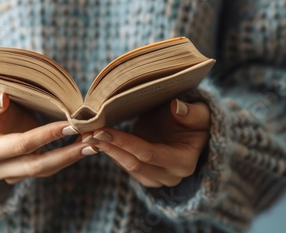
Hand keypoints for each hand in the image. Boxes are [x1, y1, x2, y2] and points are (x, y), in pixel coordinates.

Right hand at [0, 93, 97, 184]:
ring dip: (73, 157)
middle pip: (38, 165)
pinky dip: (69, 156)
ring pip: (48, 169)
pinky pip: (51, 167)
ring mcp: (14, 175)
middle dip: (68, 154)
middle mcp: (0, 169)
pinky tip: (87, 145)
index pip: (23, 145)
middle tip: (93, 142)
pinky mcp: (27, 174)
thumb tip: (2, 99)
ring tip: (95, 143)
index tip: (72, 124)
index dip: (48, 135)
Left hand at [81, 99, 209, 187]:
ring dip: (106, 150)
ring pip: (126, 167)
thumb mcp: (199, 113)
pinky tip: (94, 140)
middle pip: (134, 164)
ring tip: (85, 135)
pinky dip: (110, 152)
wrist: (191, 131)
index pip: (149, 154)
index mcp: (184, 162)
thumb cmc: (195, 120)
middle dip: (109, 147)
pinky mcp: (145, 176)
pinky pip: (125, 165)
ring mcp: (157, 179)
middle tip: (87, 132)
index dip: (125, 142)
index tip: (102, 129)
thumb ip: (191, 112)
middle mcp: (171, 176)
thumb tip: (176, 106)